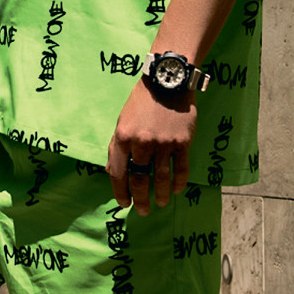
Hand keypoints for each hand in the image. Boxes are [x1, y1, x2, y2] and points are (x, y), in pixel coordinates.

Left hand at [107, 79, 196, 213]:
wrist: (168, 82)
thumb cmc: (142, 102)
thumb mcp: (122, 121)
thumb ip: (117, 146)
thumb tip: (111, 171)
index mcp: (122, 137)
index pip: (118, 172)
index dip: (120, 191)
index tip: (124, 203)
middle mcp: (142, 142)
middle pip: (139, 179)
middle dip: (140, 199)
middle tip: (142, 211)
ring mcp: (163, 143)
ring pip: (161, 178)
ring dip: (161, 195)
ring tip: (161, 203)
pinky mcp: (182, 142)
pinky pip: (181, 169)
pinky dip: (179, 183)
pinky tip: (177, 190)